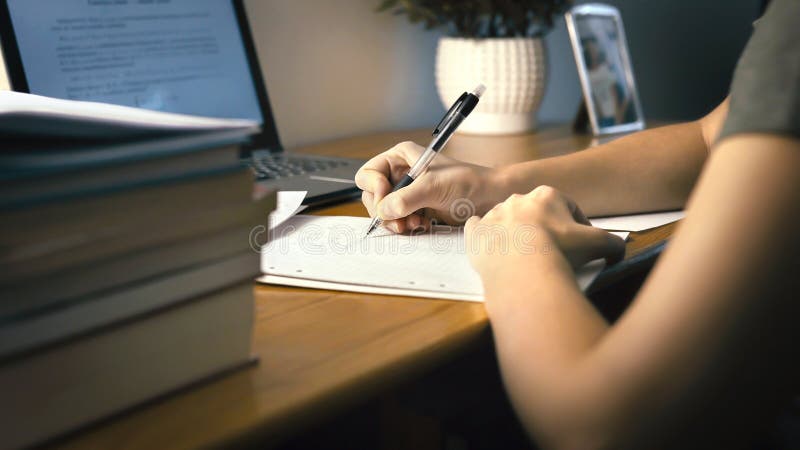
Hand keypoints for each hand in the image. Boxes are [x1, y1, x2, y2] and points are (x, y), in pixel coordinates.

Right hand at [355, 141, 503, 232]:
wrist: (491, 197)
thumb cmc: (469, 182)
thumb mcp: (435, 187)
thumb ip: (407, 198)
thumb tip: (383, 210)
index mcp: (400, 158)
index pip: (369, 173)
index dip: (374, 189)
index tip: (386, 202)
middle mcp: (400, 173)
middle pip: (372, 196)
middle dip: (385, 211)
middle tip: (400, 221)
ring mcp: (407, 192)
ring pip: (384, 211)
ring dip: (396, 221)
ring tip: (416, 223)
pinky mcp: (415, 208)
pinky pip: (397, 221)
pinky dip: (406, 226)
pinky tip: (422, 224)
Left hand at [465, 186, 624, 281]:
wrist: (522, 267)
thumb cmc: (559, 250)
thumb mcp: (598, 244)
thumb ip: (612, 242)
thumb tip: (617, 248)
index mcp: (547, 195)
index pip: (567, 207)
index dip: (576, 226)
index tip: (577, 243)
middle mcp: (518, 199)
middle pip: (535, 213)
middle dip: (543, 229)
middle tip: (550, 251)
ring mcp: (494, 214)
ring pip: (506, 221)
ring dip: (514, 235)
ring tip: (522, 257)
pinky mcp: (476, 232)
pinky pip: (478, 230)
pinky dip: (484, 238)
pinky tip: (493, 249)